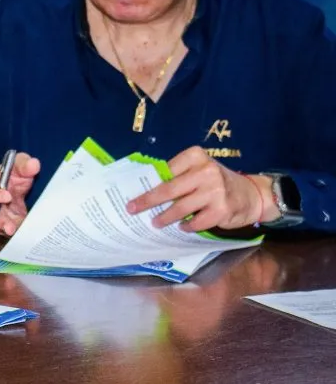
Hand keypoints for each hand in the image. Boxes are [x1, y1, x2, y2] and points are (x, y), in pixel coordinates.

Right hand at [0, 153, 40, 236]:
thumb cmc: (13, 176)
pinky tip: (21, 232)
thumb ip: (24, 165)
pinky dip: (14, 231)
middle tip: (9, 225)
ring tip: (12, 231)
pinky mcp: (6, 224)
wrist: (12, 190)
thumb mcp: (18, 166)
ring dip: (5, 227)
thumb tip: (34, 164)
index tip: (8, 197)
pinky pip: (7, 230)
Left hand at [126, 146, 273, 230]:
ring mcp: (216, 190)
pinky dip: (187, 226)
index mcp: (196, 156)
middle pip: (169, 189)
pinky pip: (196, 222)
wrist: (252, 194)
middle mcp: (206, 171)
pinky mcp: (222, 209)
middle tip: (132, 209)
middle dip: (148, 201)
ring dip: (165, 217)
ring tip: (156, 222)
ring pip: (181, 207)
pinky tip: (182, 227)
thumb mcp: (199, 171)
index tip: (131, 194)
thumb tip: (146, 189)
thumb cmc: (217, 182)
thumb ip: (179, 176)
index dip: (147, 184)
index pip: (166, 171)